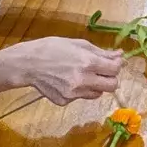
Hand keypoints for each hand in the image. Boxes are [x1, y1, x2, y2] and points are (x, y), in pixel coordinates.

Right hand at [0, 36, 125, 102]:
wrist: (27, 64)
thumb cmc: (52, 48)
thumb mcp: (78, 44)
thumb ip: (101, 52)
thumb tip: (119, 55)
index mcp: (87, 63)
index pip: (115, 69)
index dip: (117, 65)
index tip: (113, 62)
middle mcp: (83, 80)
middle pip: (112, 86)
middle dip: (111, 78)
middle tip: (102, 72)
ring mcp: (73, 93)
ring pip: (97, 94)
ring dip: (95, 85)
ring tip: (81, 74)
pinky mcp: (65, 102)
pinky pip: (81, 97)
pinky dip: (79, 90)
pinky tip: (67, 81)